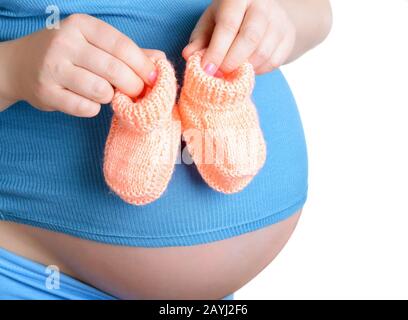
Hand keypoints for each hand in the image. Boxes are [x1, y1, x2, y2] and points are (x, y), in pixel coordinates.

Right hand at [3, 14, 164, 116]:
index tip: (154, 78)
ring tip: (108, 94)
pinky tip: (90, 101)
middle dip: (134, 85)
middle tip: (138, 92)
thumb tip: (159, 59)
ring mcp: (52, 68)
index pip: (122, 46)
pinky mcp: (46, 92)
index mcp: (81, 25)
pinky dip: (94, 108)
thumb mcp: (94, 43)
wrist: (20, 65)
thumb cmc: (68, 54)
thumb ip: (126, 51)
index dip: (143, 65)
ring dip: (111, 97)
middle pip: (114, 70)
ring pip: (101, 91)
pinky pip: (85, 108)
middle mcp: (65, 43)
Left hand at [183, 0, 295, 74]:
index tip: (207, 70)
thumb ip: (199, 40)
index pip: (229, 25)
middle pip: (249, 38)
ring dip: (244, 69)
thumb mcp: (210, 24)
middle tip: (219, 75)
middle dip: (231, 61)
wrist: (263, 15)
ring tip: (231, 72)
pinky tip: (247, 69)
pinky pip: (273, 61)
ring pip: (263, 52)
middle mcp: (262, 5)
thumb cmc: (229, 20)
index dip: (216, 50)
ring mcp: (279, 20)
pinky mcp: (288, 37)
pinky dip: (257, 71)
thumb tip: (188, 55)